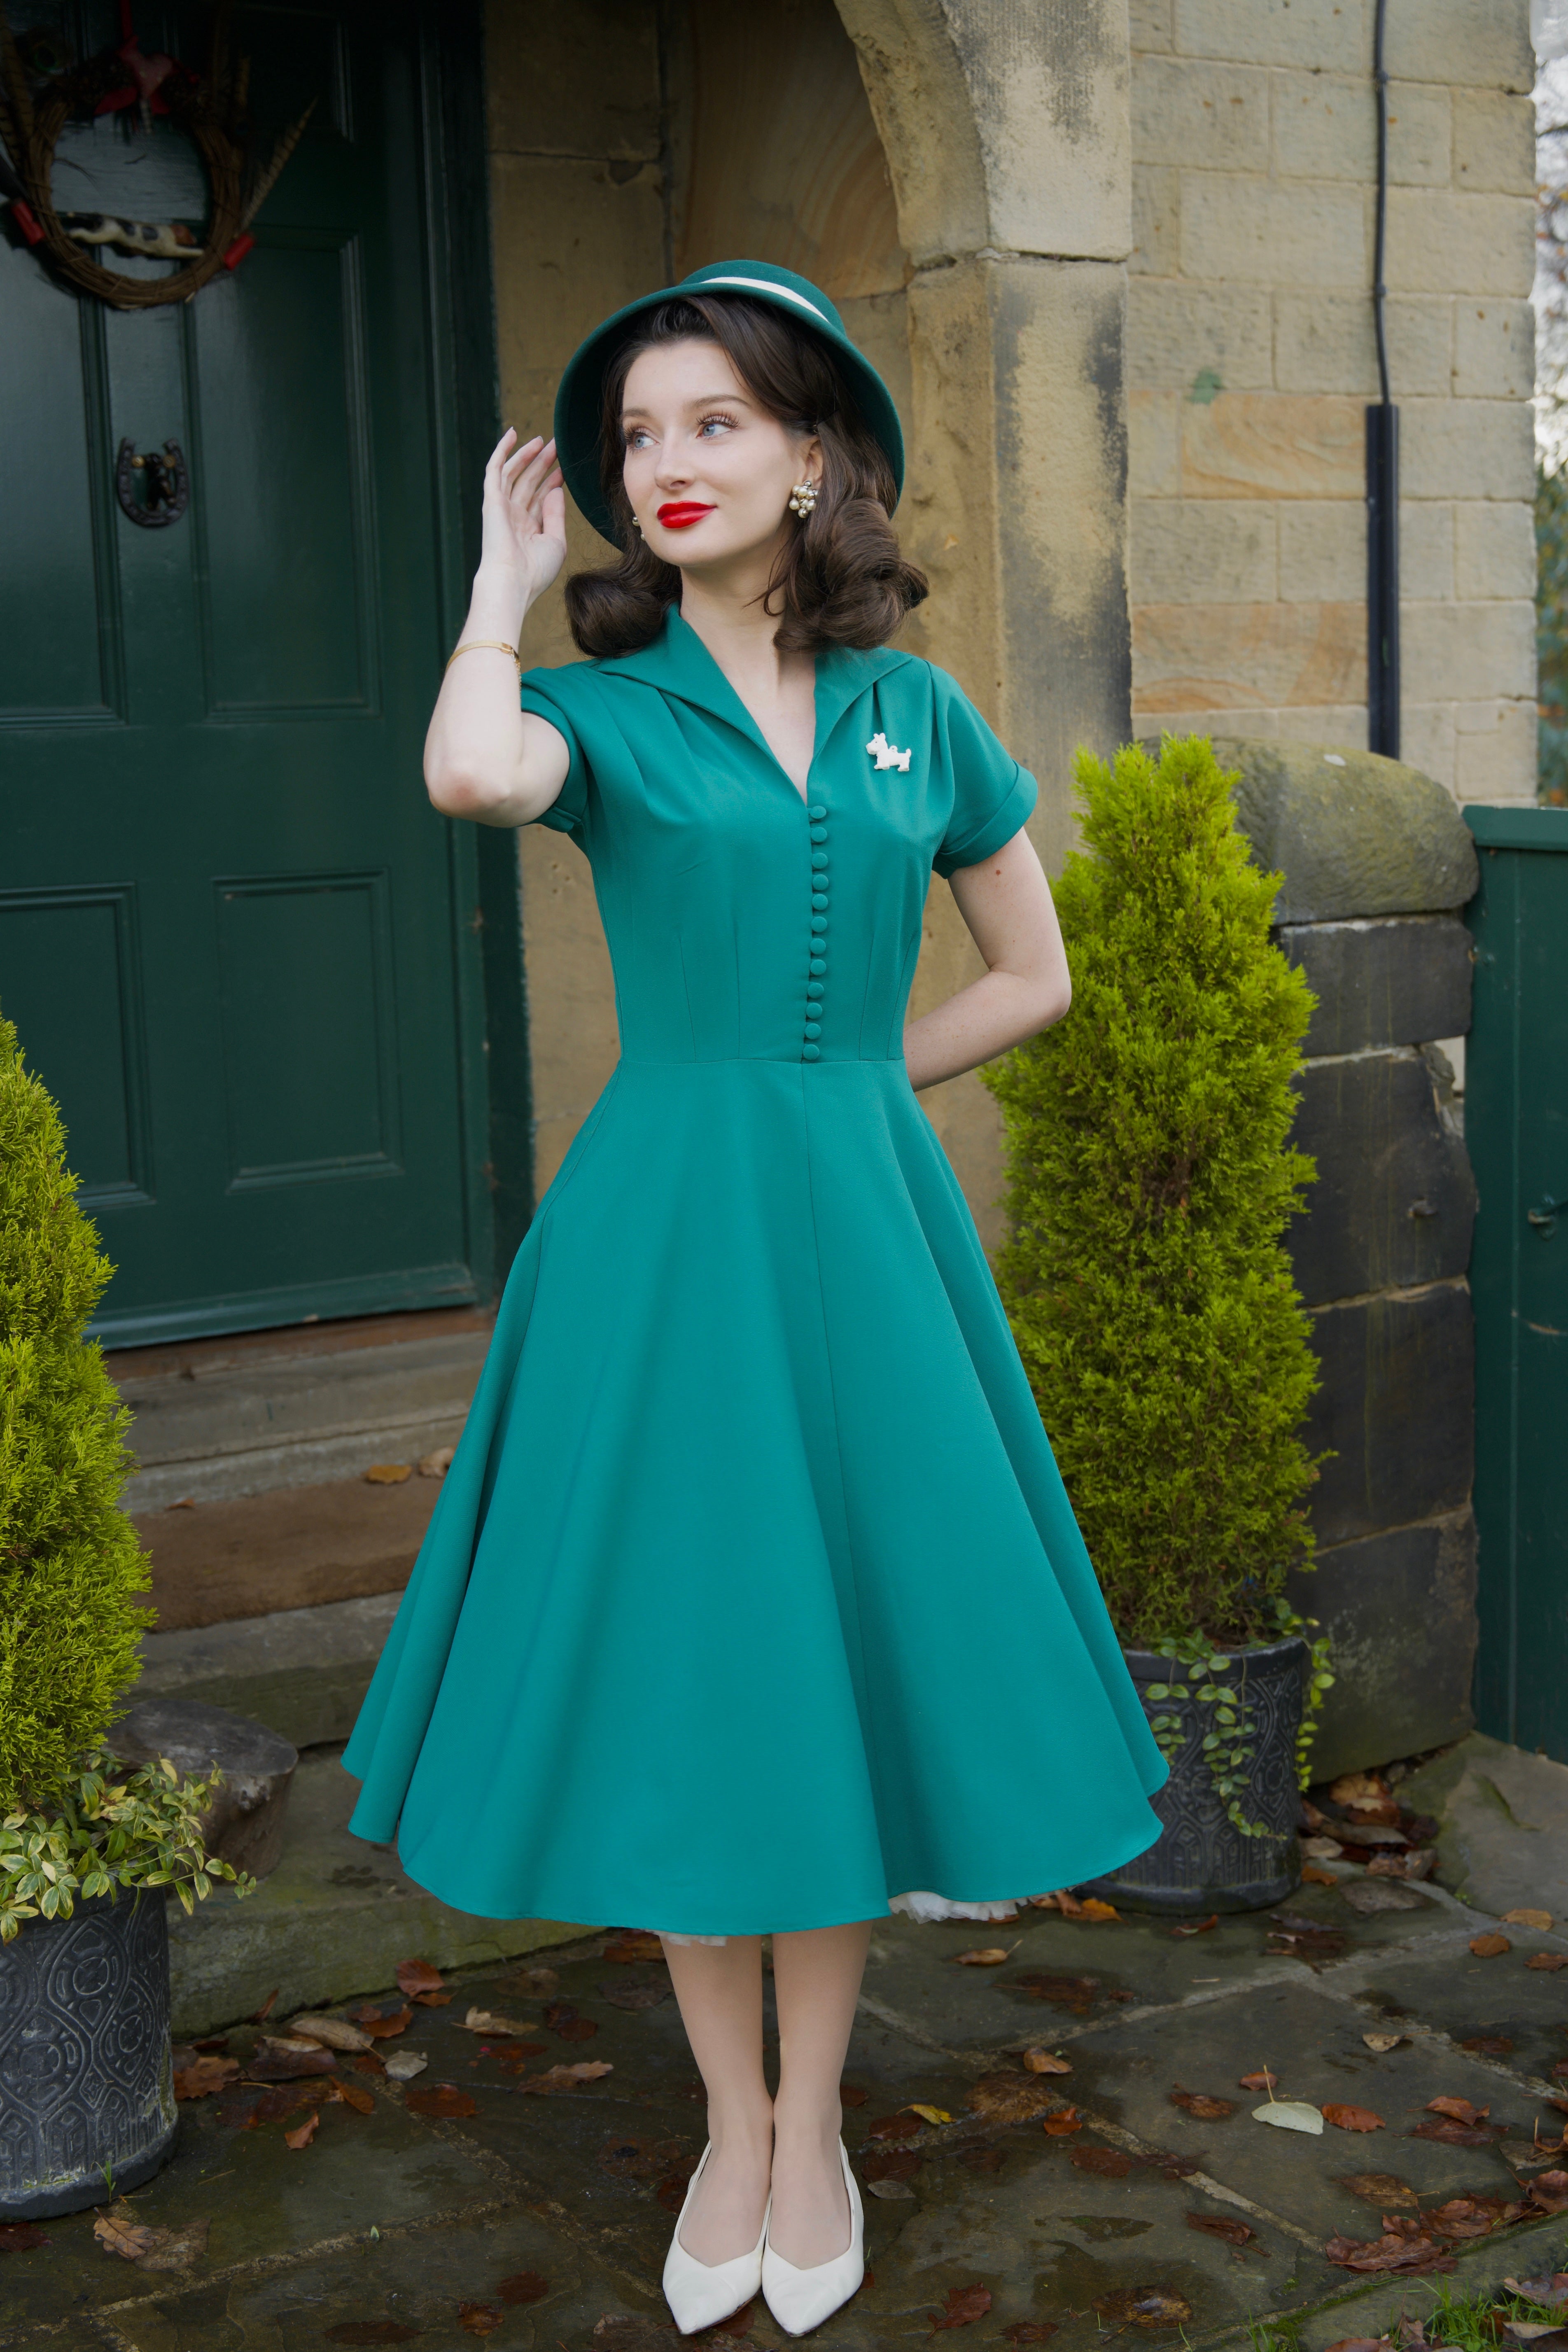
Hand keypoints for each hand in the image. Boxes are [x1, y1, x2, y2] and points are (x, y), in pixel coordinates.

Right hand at [479, 430, 565, 602]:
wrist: (513, 581)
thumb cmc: (536, 570)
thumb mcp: (556, 541)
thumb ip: (556, 514)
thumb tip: (557, 489)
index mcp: (528, 530)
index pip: (541, 498)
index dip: (553, 481)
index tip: (565, 469)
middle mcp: (513, 517)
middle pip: (529, 482)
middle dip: (543, 464)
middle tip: (558, 446)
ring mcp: (501, 507)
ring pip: (514, 473)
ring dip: (527, 455)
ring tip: (544, 441)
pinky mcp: (491, 500)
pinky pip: (495, 469)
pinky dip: (502, 451)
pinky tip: (512, 434)